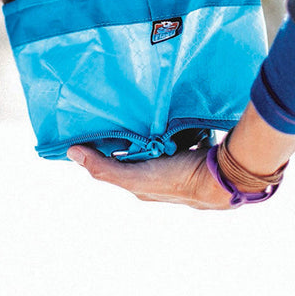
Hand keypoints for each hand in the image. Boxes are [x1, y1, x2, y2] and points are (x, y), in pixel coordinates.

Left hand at [67, 104, 294, 209]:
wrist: (223, 176)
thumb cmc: (176, 179)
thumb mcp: (134, 176)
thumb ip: (103, 168)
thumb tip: (71, 152)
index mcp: (143, 186)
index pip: (117, 165)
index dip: (105, 150)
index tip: (96, 126)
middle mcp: (160, 178)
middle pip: (141, 154)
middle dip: (133, 138)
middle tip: (124, 112)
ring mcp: (182, 166)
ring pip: (162, 145)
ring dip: (157, 132)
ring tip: (147, 109)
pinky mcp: (198, 154)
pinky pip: (184, 137)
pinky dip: (178, 128)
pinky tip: (174, 113)